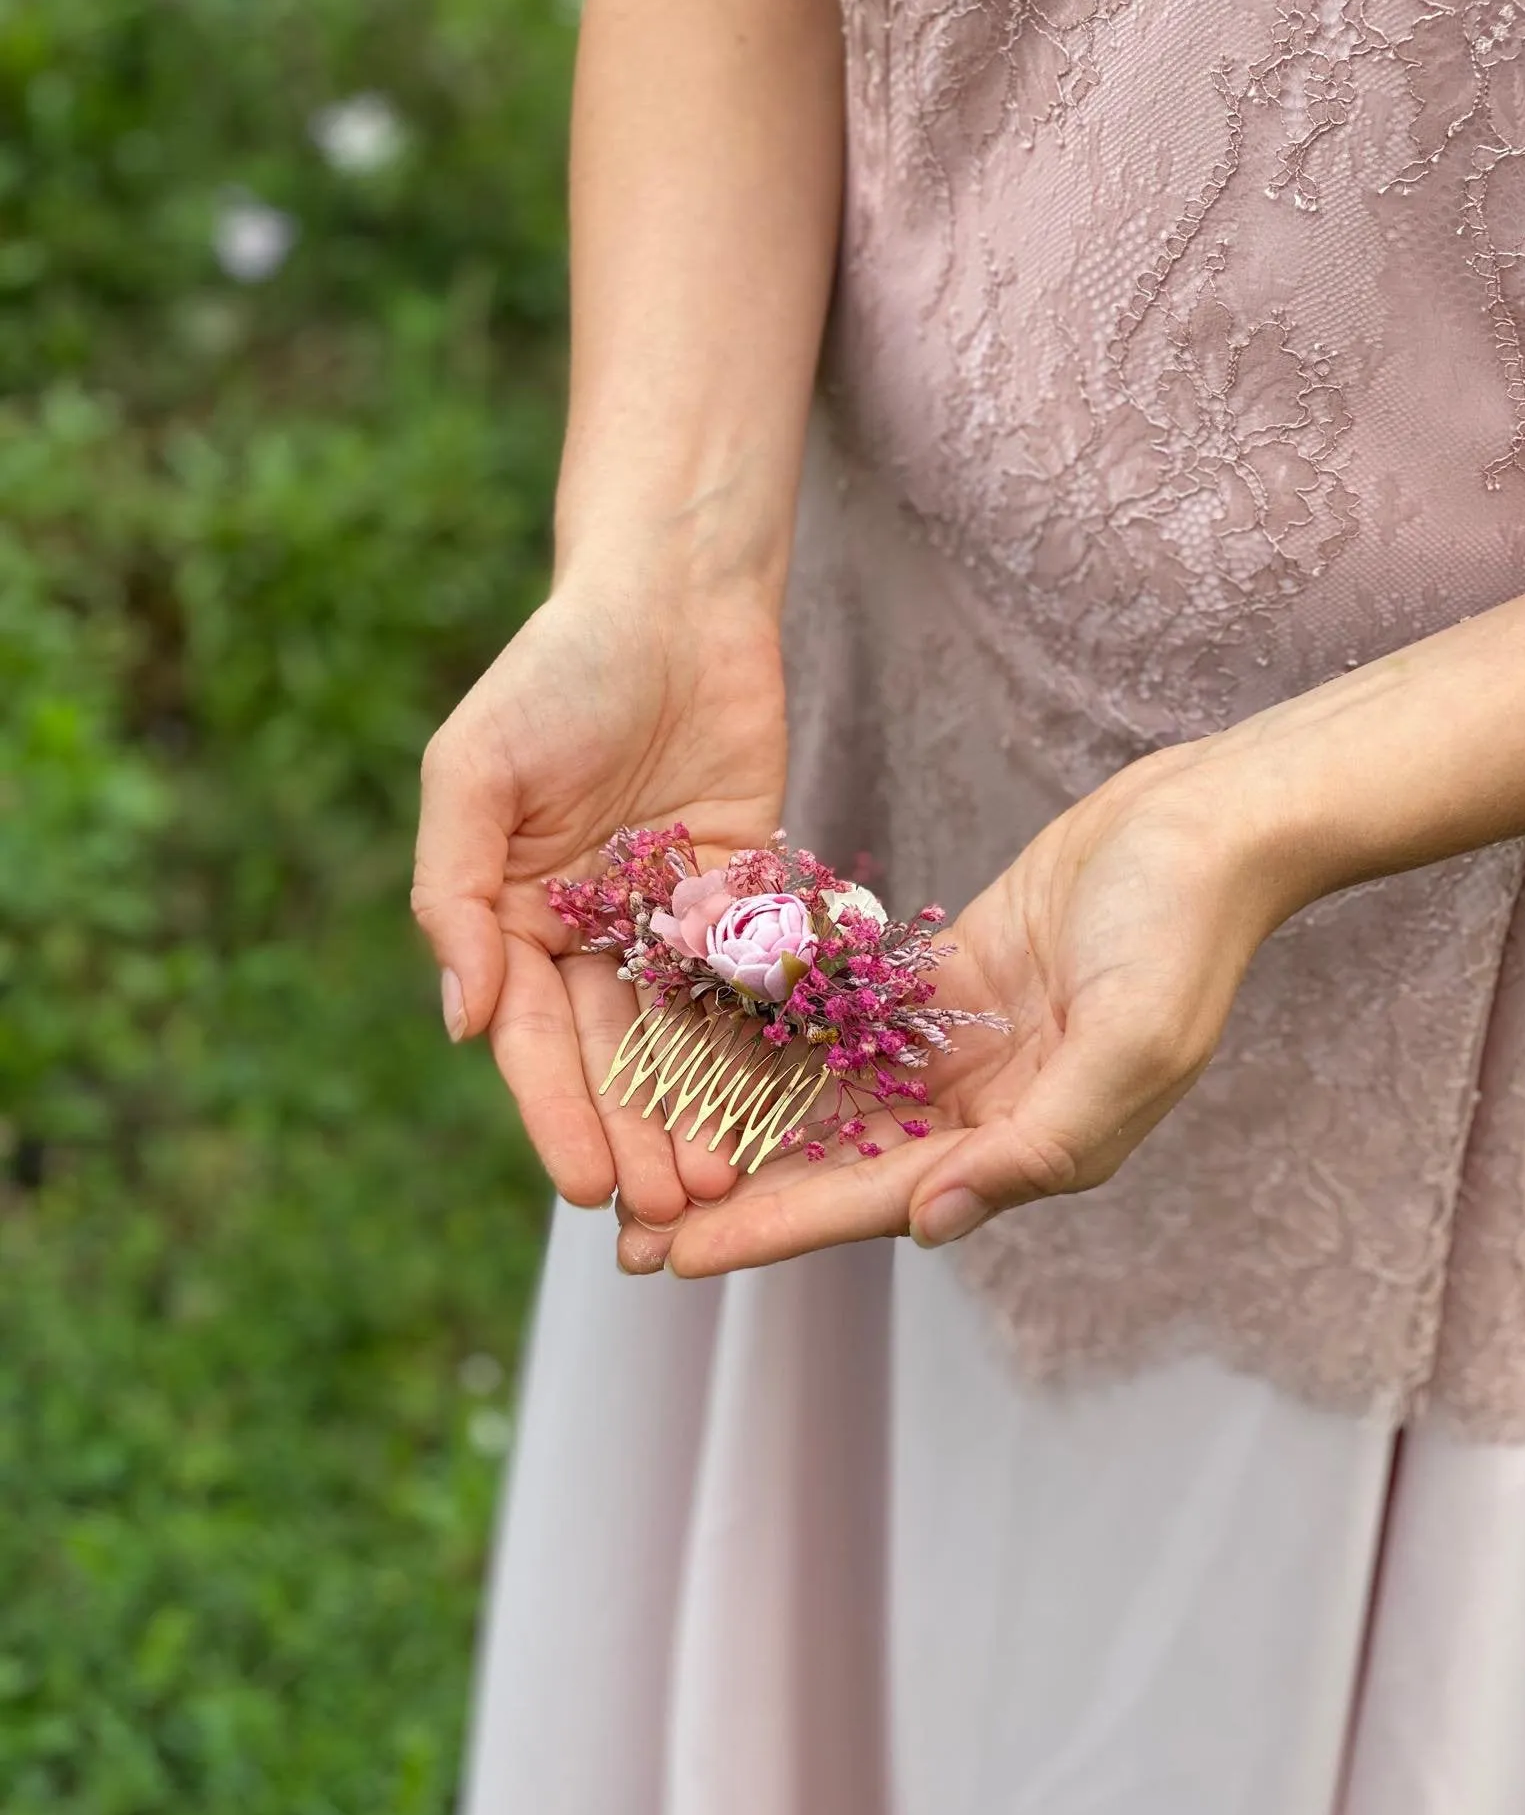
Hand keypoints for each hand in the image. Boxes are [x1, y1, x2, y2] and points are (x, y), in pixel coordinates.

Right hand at [411, 574, 785, 1224]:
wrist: (673, 600)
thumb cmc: (555, 673)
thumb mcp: (475, 771)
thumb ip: (454, 894)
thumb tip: (461, 1023)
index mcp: (511, 919)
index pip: (532, 1041)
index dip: (557, 1116)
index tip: (586, 1187)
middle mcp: (586, 937)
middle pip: (611, 1060)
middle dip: (636, 1136)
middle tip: (668, 1213)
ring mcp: (668, 928)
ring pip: (684, 1043)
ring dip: (698, 1115)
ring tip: (724, 1187)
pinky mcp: (746, 905)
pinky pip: (751, 992)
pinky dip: (760, 1052)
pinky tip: (780, 1114)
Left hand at [655, 739, 1297, 1274]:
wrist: (1207, 825)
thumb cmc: (1180, 934)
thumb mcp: (1130, 1046)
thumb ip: (1039, 1145)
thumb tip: (934, 1224)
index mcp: (1027, 1144)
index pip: (876, 1201)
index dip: (774, 1229)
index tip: (677, 1258)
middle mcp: (984, 1111)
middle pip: (834, 1166)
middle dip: (735, 1200)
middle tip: (627, 1231)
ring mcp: (960, 1047)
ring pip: (831, 1100)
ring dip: (744, 1127)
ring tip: (643, 1145)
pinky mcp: (944, 984)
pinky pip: (847, 1021)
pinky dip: (782, 1039)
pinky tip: (699, 1047)